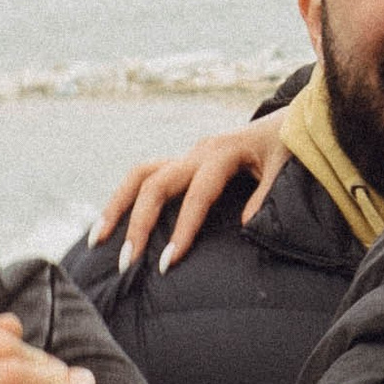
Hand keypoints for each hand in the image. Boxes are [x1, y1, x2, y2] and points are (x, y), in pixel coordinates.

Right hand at [92, 109, 292, 276]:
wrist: (287, 120)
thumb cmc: (285, 145)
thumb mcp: (284, 166)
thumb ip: (267, 194)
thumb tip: (246, 225)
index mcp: (222, 153)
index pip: (197, 195)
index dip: (182, 229)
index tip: (167, 263)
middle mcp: (197, 152)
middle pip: (155, 183)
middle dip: (138, 223)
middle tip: (126, 262)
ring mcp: (186, 155)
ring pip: (140, 175)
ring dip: (116, 206)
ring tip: (96, 240)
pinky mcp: (182, 162)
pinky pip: (146, 177)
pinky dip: (125, 199)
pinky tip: (111, 225)